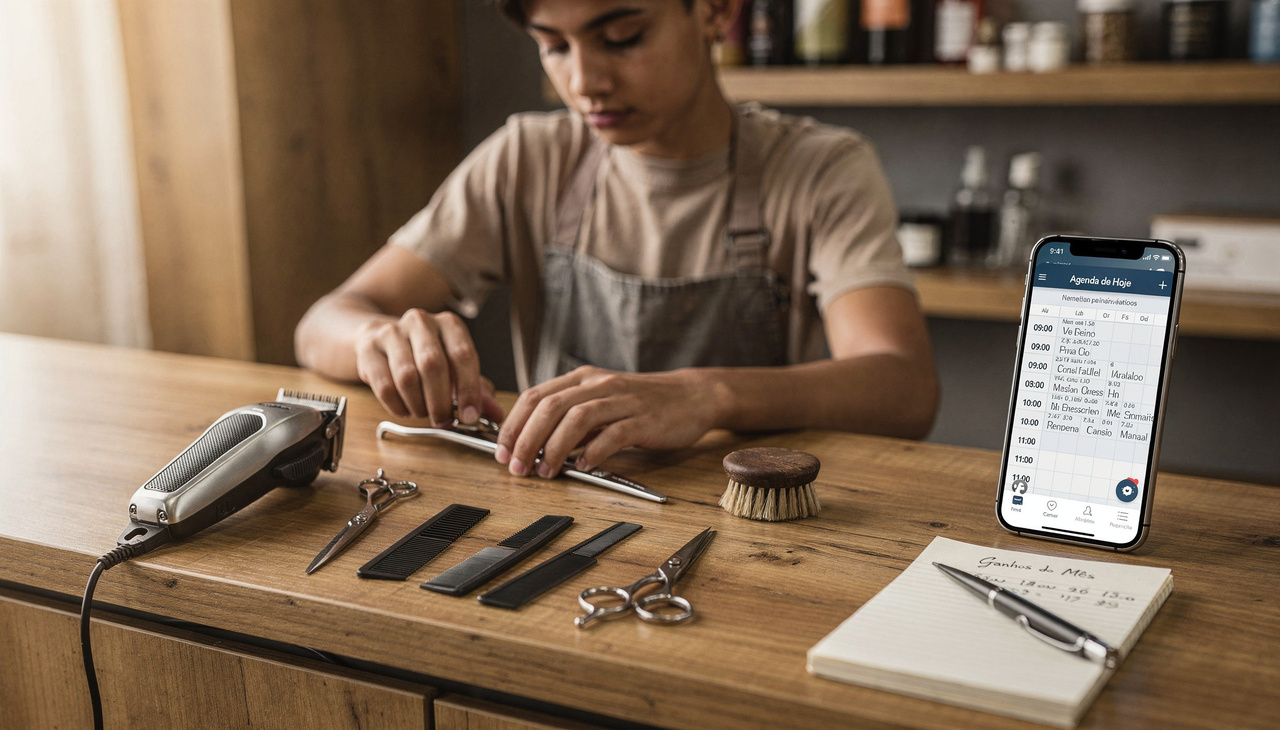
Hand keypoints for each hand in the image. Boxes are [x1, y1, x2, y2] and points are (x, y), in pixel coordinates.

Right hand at [353, 309, 502, 424]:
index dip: (468, 390)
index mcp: (449, 325)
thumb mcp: (454, 369)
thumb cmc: (424, 356)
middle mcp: (421, 322)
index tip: (469, 417)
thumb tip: (497, 415)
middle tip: (444, 421)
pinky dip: (397, 405)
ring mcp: (392, 332)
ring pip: (407, 377)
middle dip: (440, 402)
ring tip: (423, 413)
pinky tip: (405, 409)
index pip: (463, 356)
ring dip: (418, 405)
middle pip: (433, 366)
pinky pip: (384, 385)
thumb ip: (476, 390)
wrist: (379, 339)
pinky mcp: (369, 348)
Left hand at [494, 367, 719, 477]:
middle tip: (516, 467)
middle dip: (526, 440)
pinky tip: (584, 468)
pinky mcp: (644, 420)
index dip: (513, 424)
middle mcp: (598, 385)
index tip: (502, 451)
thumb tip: (533, 443)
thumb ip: (571, 418)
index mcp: (582, 379)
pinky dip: (593, 453)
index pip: (535, 396)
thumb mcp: (601, 402)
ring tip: (545, 471)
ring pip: (576, 419)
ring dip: (553, 448)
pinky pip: (612, 435)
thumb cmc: (642, 404)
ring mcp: (622, 401)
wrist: (692, 396)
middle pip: (549, 407)